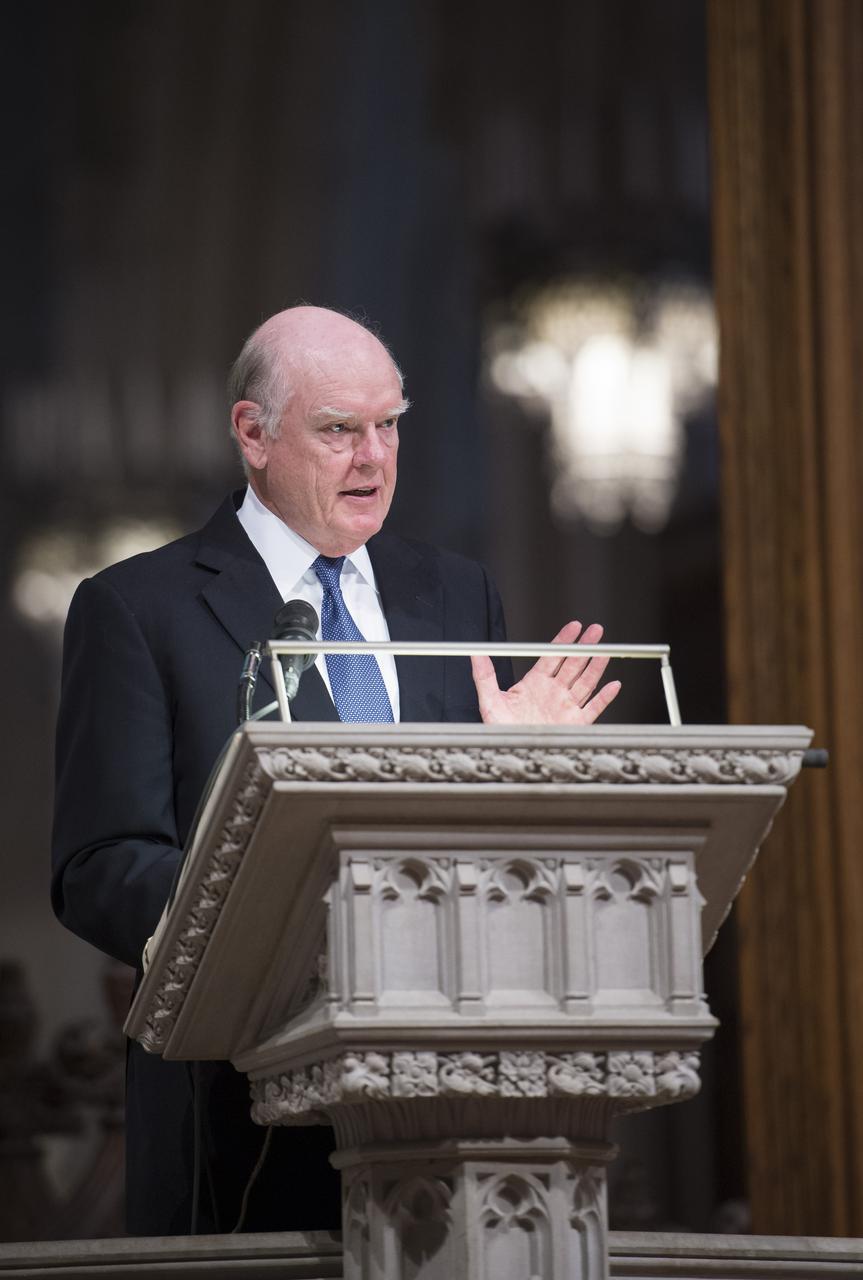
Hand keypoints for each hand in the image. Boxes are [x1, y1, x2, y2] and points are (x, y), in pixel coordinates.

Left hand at [471, 620, 620, 725]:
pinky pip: (594, 708)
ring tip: (606, 650)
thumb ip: (484, 675)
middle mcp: (553, 692)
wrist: (511, 757)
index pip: (553, 656)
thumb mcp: (489, 701)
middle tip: (596, 630)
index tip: (575, 626)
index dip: (564, 640)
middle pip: (573, 664)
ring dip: (596, 666)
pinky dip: (605, 697)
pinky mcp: (575, 724)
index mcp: (534, 683)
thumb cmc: (500, 731)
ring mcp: (566, 707)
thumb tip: (475, 653)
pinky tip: (614, 685)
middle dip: (585, 646)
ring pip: (585, 682)